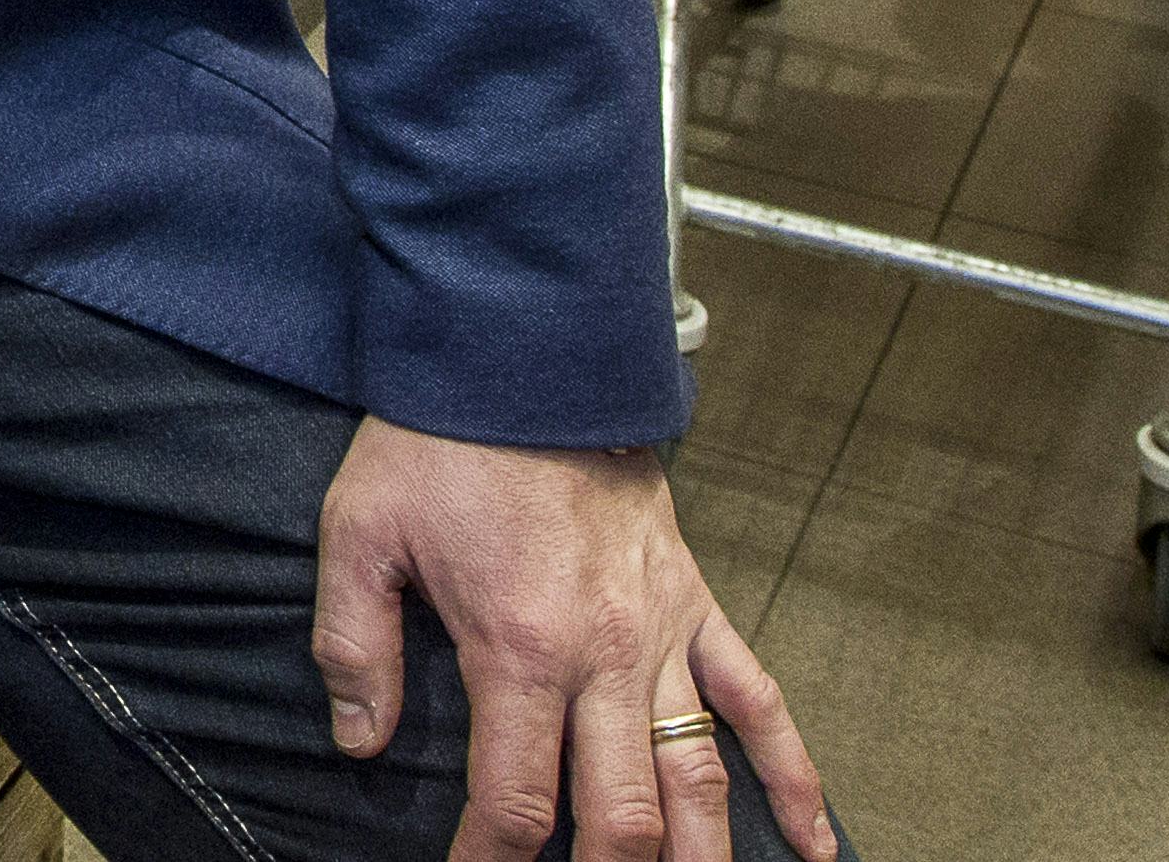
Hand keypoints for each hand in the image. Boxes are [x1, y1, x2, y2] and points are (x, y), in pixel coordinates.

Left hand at [316, 422, 830, 861]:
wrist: (526, 356)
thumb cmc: (436, 445)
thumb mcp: (360, 533)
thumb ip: (352, 645)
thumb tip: (359, 740)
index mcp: (519, 648)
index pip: (516, 799)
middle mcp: (605, 656)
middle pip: (621, 816)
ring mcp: (663, 634)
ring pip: (698, 779)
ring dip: (697, 857)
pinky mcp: (699, 606)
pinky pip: (761, 704)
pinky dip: (797, 781)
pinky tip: (816, 848)